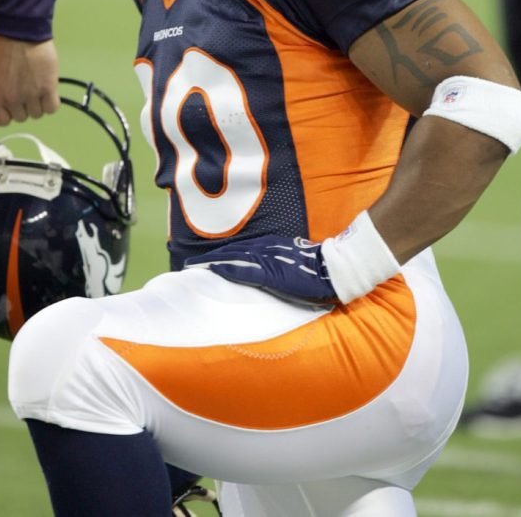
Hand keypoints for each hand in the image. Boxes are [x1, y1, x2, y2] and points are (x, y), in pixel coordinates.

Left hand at [0, 31, 59, 125]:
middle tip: (24, 93)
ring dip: (37, 104)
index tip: (10, 105)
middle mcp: (13, 99)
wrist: (19, 30)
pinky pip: (52, 107)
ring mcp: (32, 94)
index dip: (7, 114)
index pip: (2, 121)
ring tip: (37, 91)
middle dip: (22, 107)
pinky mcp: (49, 87)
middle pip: (21, 117)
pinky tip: (48, 93)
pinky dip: (50, 103)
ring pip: (37, 114)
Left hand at [185, 234, 337, 304]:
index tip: (201, 262)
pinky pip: (243, 269)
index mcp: (269, 247)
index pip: (237, 250)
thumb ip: (274, 263)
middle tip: (187, 264)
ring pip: (231, 258)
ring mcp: (266, 259)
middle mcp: (264, 249)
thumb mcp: (289, 261)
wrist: (333, 269)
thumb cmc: (315, 268)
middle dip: (208, 259)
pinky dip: (226, 269)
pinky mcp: (270, 272)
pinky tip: (213, 270)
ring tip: (192, 267)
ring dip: (211, 263)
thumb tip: (263, 273)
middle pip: (229, 252)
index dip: (218, 256)